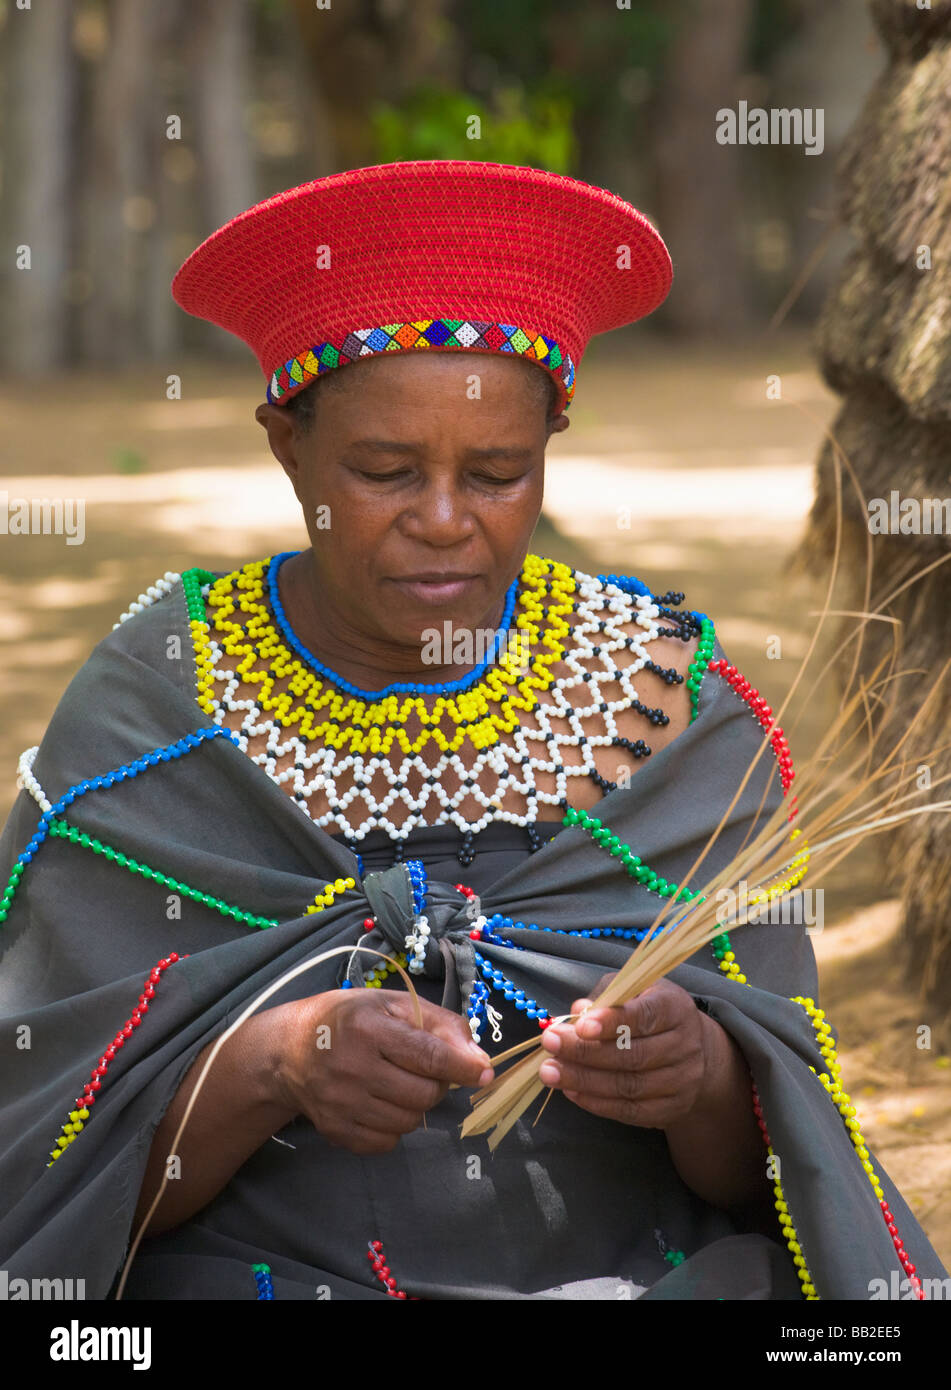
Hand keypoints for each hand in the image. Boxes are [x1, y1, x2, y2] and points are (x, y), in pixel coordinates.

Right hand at [268, 990, 493, 1154]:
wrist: (290, 1050)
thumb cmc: (350, 1020)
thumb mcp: (393, 1005)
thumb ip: (440, 1025)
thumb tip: (479, 1061)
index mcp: (369, 1029)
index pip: (429, 1056)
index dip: (463, 1067)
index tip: (485, 1074)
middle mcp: (353, 1069)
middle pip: (424, 1094)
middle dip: (436, 1083)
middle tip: (422, 1069)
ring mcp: (341, 1104)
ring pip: (409, 1122)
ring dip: (416, 1105)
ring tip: (399, 1083)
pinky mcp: (335, 1131)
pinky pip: (386, 1143)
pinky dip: (393, 1127)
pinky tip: (380, 1103)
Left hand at [538, 975, 707, 1128]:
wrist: (695, 1052)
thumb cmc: (651, 1014)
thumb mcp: (633, 991)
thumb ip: (605, 997)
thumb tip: (577, 1011)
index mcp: (675, 1008)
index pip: (645, 1015)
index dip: (611, 1022)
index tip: (579, 1026)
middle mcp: (685, 1045)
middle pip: (632, 1055)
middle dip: (585, 1052)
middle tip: (550, 1045)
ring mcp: (681, 1081)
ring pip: (629, 1086)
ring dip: (584, 1080)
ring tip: (550, 1072)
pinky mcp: (671, 1109)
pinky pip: (630, 1111)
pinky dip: (597, 1103)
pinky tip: (572, 1092)